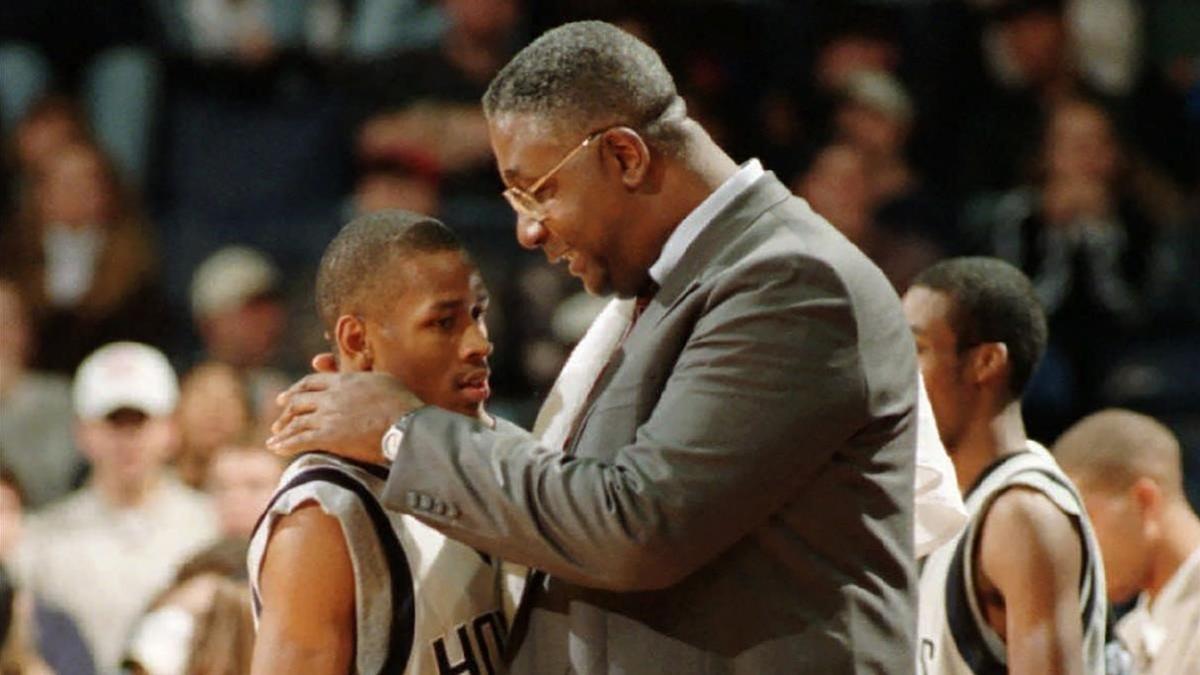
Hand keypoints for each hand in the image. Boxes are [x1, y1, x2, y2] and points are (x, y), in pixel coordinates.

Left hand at [266, 371, 424, 462]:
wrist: (405, 423)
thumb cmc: (401, 403)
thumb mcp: (381, 380)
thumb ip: (362, 377)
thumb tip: (357, 379)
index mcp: (343, 381)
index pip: (311, 382)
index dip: (296, 389)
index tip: (287, 397)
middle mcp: (330, 396)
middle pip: (298, 401)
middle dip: (285, 411)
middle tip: (278, 419)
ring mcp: (328, 416)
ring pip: (296, 422)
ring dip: (282, 431)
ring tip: (274, 439)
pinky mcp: (329, 437)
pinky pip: (300, 440)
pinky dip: (286, 444)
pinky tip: (277, 449)